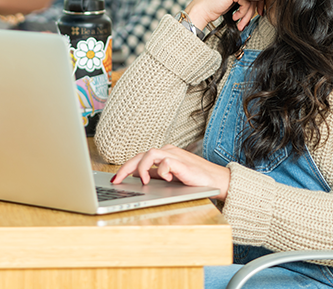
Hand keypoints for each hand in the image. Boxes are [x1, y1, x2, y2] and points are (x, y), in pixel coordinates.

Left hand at [111, 145, 230, 199]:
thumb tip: (137, 178)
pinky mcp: (182, 162)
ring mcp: (174, 156)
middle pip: (140, 155)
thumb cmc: (195, 180)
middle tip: (117, 180)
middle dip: (125, 168)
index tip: (115, 180)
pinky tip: (166, 179)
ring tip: (143, 181)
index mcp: (163, 156)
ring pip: (150, 154)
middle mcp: (167, 152)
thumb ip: (155, 176)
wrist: (217, 181)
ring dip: (142, 168)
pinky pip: (166, 161)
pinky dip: (162, 171)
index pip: (138, 159)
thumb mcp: (170, 178)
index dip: (124, 168)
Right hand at [184, 0, 263, 31]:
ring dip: (247, 14)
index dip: (257, 1)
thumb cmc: (214, 5)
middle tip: (249, 20)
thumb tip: (261, 2)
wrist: (200, 10)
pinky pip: (246, 3)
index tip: (258, 12)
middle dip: (254, 9)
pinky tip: (235, 17)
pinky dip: (242, 13)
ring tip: (241, 23)